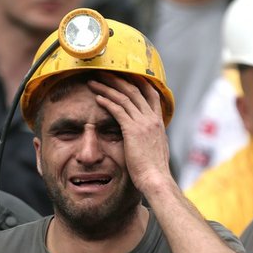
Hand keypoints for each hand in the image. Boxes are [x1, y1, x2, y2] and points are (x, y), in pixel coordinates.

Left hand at [88, 74, 171, 193]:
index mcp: (158, 123)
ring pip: (124, 97)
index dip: (139, 82)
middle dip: (119, 79)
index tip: (127, 75)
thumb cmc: (154, 171)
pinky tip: (97, 97)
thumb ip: (152, 140)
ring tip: (95, 81)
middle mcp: (152, 119)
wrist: (156, 179)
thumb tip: (147, 139)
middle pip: (135, 90)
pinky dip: (107, 101)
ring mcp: (143, 123)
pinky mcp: (133, 130)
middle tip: (105, 72)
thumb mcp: (156, 150)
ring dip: (108, 87)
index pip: (151, 94)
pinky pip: (118, 110)